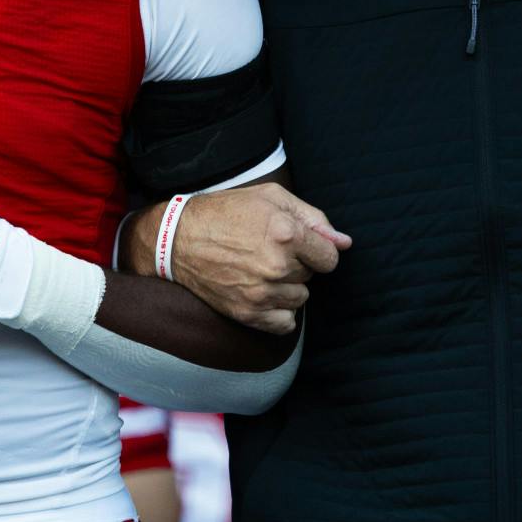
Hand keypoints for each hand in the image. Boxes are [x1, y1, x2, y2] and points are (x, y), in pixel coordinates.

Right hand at [141, 183, 348, 334]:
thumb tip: (344, 243)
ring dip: (288, 287)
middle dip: (297, 264)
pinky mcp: (248, 314)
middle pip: (312, 276)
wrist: (177, 240)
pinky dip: (280, 311)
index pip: (330, 257)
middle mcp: (276, 266)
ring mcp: (261, 293)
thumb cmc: (226, 212)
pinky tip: (263, 293)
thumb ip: (314, 218)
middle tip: (268, 250)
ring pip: (300, 298)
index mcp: (286, 233)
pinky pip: (286, 323)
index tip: (299, 245)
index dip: (318, 250)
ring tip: (261, 269)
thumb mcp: (271, 198)